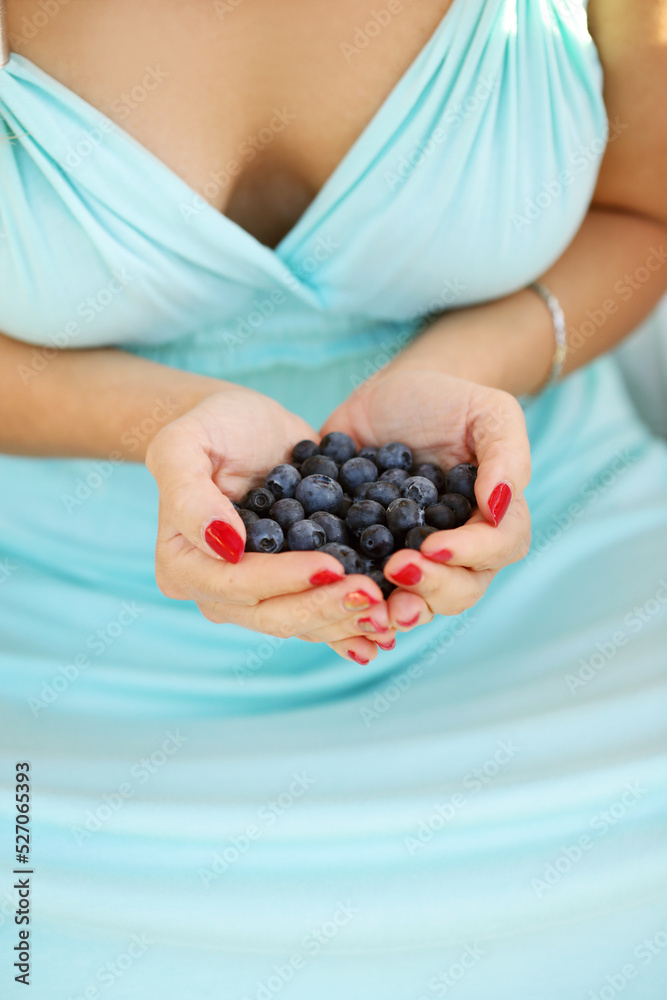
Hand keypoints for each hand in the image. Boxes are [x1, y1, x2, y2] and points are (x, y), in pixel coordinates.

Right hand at [145, 387, 395, 658]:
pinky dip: (350, 624)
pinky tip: (386, 630)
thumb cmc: (210, 426)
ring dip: (344, 621)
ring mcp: (254, 595)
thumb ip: (189, 495)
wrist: (243, 424)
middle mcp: (215, 590)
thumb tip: (226, 547)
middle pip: (271, 614)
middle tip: (372, 596)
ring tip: (388, 614)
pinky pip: (318, 614)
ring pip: (300, 622)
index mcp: (181, 564)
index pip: (236, 583)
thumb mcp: (183, 444)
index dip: (284, 579)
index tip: (331, 566)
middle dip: (323, 607)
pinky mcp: (289, 586)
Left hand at [320, 367, 531, 634]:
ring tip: (369, 602)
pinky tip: (333, 597)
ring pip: (416, 602)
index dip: (470, 554)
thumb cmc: (448, 400)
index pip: (498, 549)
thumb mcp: (488, 410)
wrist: (390, 395)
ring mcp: (412, 558)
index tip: (434, 545)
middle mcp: (457, 550)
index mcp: (493, 520)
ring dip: (394, 609)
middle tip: (397, 570)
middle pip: (460, 590)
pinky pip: (367, 589)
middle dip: (431, 588)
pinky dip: (351, 601)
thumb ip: (507, 454)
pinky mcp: (369, 558)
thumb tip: (499, 506)